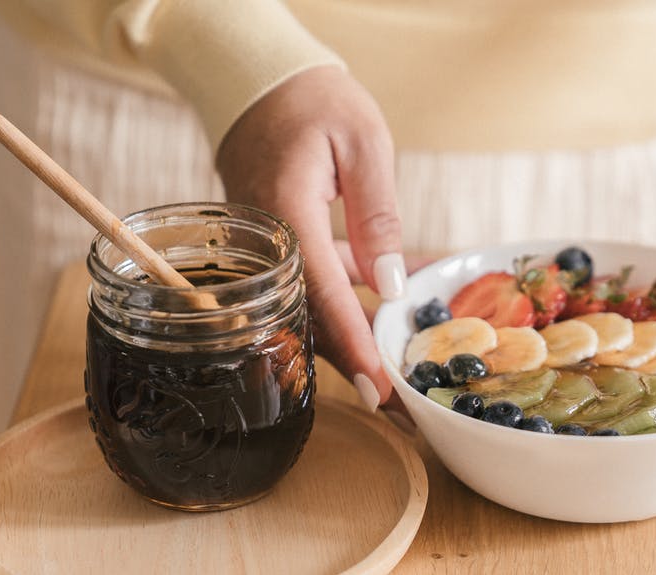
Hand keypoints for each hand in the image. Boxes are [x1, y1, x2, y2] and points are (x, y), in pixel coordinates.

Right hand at [216, 65, 404, 409]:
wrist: (256, 82)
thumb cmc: (313, 101)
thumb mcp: (363, 143)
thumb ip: (377, 215)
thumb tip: (391, 285)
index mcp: (287, 214)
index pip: (323, 294)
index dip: (353, 346)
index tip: (382, 391)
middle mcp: (265, 243)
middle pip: (308, 320)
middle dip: (354, 367)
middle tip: (399, 411)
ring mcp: (260, 249)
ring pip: (306, 311)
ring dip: (349, 345)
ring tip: (394, 382)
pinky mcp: (269, 248)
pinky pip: (306, 287)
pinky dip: (342, 306)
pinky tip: (382, 310)